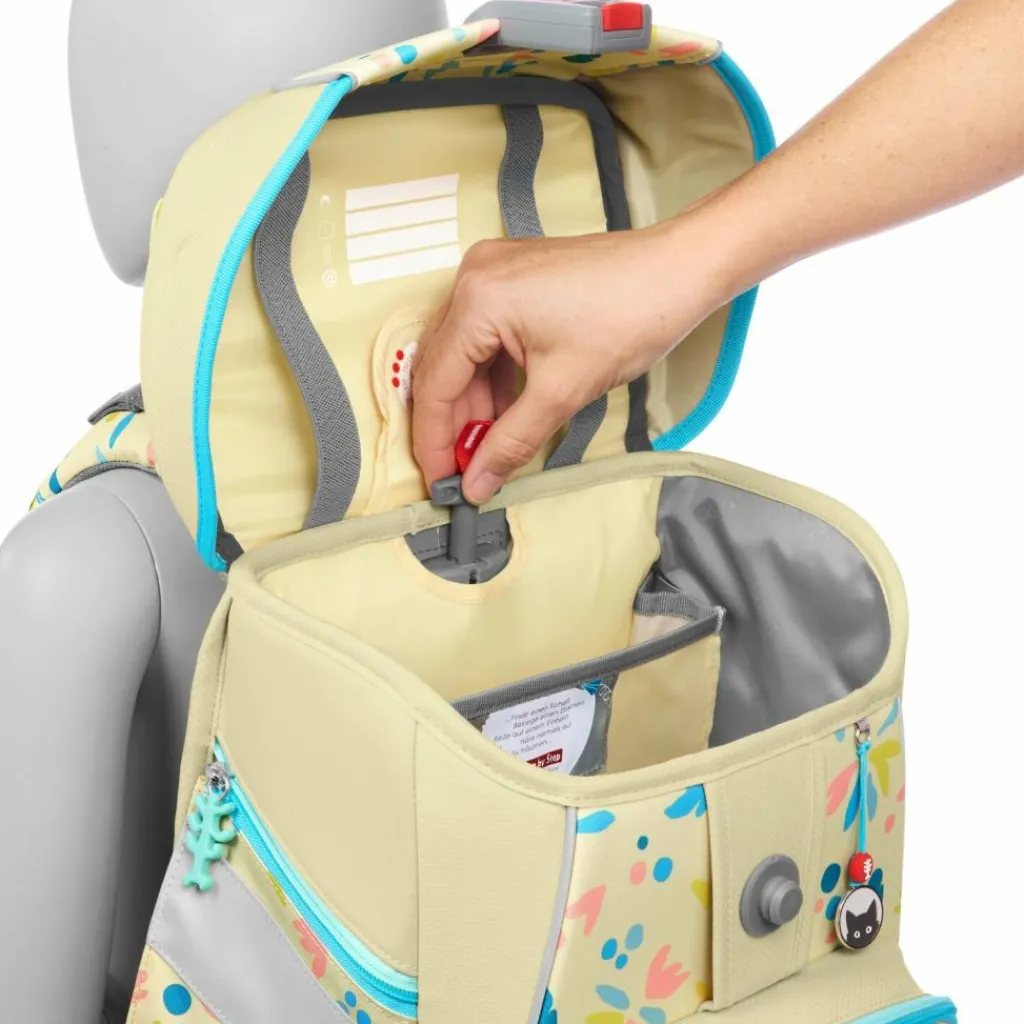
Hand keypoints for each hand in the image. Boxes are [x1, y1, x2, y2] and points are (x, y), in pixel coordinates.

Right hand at [411, 216, 729, 503]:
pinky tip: (506, 414)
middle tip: (467, 472)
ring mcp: (493, 274)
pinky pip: (486, 337)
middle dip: (455, 425)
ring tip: (490, 449)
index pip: (435, 384)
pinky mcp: (513, 279)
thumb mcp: (563, 392)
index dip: (434, 441)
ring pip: (465, 356)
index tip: (442, 481)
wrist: (680, 270)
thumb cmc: (632, 313)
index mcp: (478, 299)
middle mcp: (475, 278)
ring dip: (475, 405)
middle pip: (444, 368)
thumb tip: (477, 481)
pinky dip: (494, 379)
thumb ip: (510, 443)